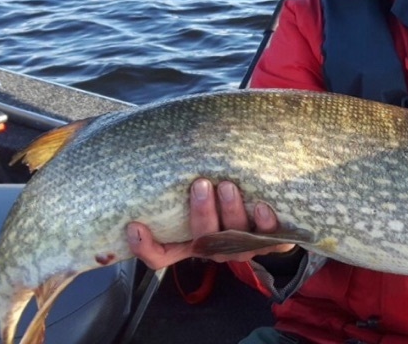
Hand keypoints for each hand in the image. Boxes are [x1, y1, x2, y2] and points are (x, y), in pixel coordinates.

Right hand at [127, 178, 295, 268]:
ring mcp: (242, 248)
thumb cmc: (226, 197)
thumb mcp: (199, 192)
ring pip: (233, 238)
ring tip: (227, 186)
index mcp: (191, 242)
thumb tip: (163, 151)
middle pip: (203, 242)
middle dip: (201, 213)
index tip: (135, 226)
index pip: (160, 256)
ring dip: (230, 212)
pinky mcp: (270, 242)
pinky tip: (262, 206)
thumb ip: (181, 182)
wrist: (271, 207)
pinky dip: (264, 223)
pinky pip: (268, 239)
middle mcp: (215, 249)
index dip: (145, 247)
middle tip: (200, 185)